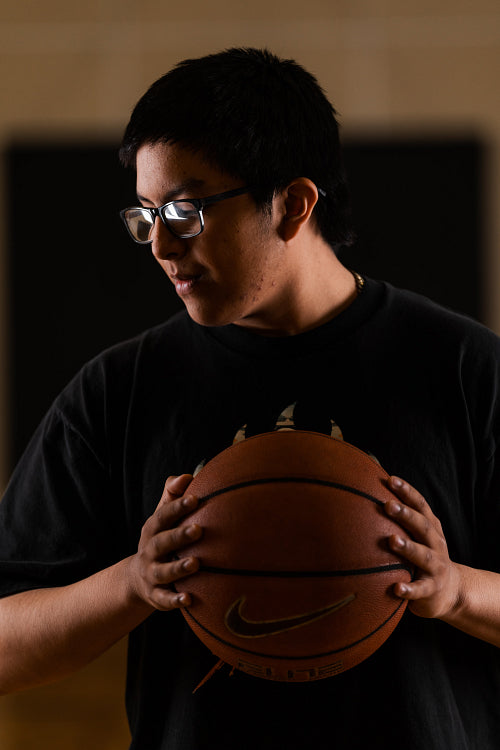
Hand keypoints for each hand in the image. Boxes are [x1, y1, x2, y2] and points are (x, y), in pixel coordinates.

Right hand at [128, 474, 201, 610]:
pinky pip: (164, 599)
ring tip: (196, 564)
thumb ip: (173, 495)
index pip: (163, 516)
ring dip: (178, 568)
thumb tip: (188, 476)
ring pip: (163, 572)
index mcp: (153, 529)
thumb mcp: (162, 518)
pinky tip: (189, 599)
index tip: (195, 498)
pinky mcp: (155, 596)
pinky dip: (175, 600)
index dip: (177, 507)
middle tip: (199, 529)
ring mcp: (151, 574)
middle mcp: (149, 551)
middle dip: (179, 536)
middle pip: (161, 542)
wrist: (136, 579)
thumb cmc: (160, 538)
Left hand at [384, 476, 460, 619]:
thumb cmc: (424, 554)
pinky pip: (421, 589)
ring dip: (408, 547)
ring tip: (392, 540)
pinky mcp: (432, 589)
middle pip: (422, 526)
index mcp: (430, 527)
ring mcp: (436, 567)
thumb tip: (368, 491)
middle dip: (406, 514)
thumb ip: (400, 518)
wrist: (451, 590)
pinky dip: (410, 589)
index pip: (420, 505)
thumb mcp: (417, 534)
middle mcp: (436, 544)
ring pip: (424, 556)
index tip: (390, 480)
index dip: (407, 491)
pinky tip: (396, 588)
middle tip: (387, 505)